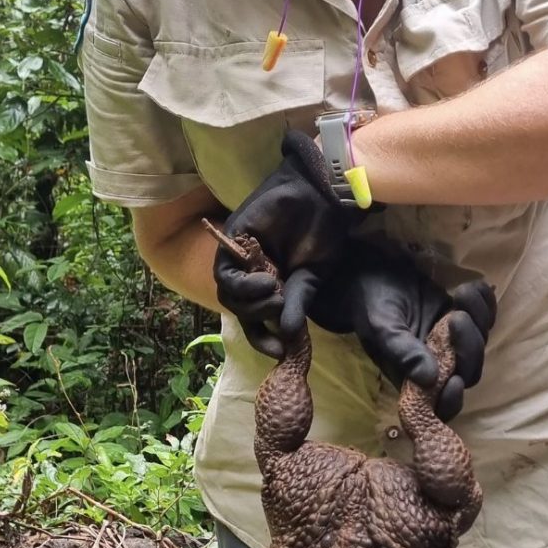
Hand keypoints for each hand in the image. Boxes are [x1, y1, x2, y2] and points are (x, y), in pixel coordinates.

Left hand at [213, 131, 360, 357]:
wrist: (320, 195)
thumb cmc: (322, 233)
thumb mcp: (312, 276)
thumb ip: (297, 303)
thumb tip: (288, 335)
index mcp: (271, 285)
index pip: (256, 320)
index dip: (263, 339)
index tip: (279, 351)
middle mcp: (252, 274)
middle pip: (240, 310)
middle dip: (258, 318)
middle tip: (281, 307)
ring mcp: (241, 259)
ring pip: (229, 296)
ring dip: (251, 303)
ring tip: (275, 292)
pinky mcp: (232, 242)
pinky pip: (225, 276)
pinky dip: (243, 286)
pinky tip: (265, 282)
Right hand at [311, 242, 495, 420]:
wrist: (373, 275)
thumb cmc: (372, 305)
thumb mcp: (382, 329)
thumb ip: (403, 353)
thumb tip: (429, 379)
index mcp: (414, 378)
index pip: (440, 404)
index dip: (452, 400)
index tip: (455, 380)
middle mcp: (437, 365)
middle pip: (469, 371)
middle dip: (469, 346)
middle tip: (456, 316)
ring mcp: (452, 343)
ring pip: (480, 343)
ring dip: (479, 319)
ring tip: (460, 293)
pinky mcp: (462, 319)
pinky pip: (486, 318)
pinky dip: (486, 303)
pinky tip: (474, 287)